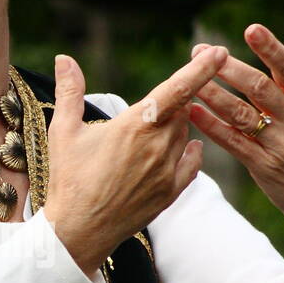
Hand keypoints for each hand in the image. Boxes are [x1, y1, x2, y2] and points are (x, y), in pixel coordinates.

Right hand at [43, 46, 228, 275]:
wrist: (78, 231)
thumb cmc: (68, 179)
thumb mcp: (63, 131)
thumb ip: (70, 90)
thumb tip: (64, 57)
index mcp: (135, 125)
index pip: (177, 89)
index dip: (201, 69)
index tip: (220, 51)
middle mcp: (157, 146)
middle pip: (182, 110)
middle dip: (176, 101)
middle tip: (160, 101)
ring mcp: (167, 170)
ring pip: (185, 135)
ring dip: (176, 126)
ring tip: (153, 130)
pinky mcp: (170, 192)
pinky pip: (192, 163)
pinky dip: (191, 152)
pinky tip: (189, 147)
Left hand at [187, 25, 283, 245]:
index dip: (270, 49)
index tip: (251, 29)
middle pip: (259, 88)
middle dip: (227, 67)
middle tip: (201, 51)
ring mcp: (281, 145)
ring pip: (241, 113)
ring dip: (213, 94)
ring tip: (189, 77)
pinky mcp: (265, 167)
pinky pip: (234, 142)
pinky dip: (212, 126)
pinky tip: (193, 112)